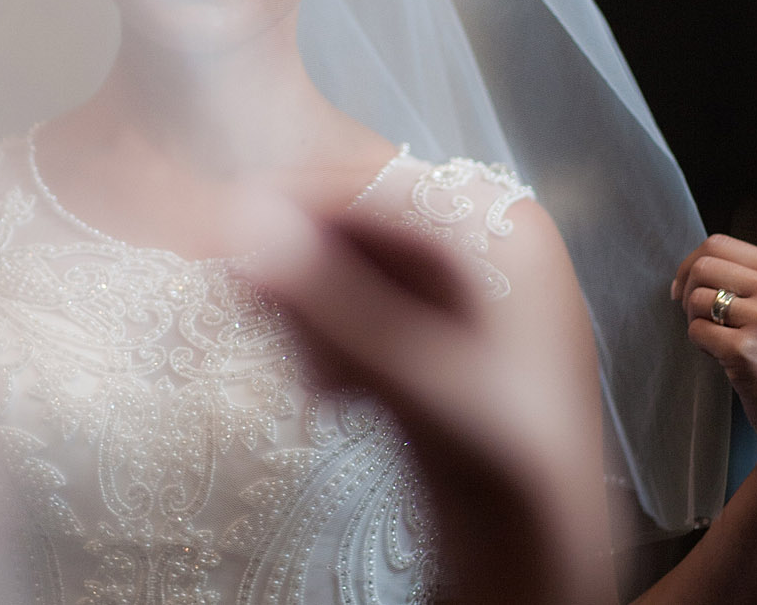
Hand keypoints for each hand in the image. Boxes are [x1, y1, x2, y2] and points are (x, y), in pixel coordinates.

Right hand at [246, 212, 610, 604]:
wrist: (539, 566)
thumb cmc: (508, 477)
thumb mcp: (416, 384)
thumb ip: (333, 304)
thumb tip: (247, 222)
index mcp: (507, 231)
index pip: (375, 190)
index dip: (291, 209)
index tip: (216, 235)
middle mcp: (492, 246)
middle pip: (360, 230)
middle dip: (304, 276)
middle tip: (253, 314)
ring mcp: (469, 293)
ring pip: (353, 275)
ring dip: (313, 319)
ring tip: (314, 381)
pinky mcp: (443, 342)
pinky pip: (363, 315)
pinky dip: (333, 345)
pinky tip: (332, 395)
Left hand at [672, 234, 756, 455]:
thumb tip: (703, 258)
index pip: (718, 244)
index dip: (690, 262)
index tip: (685, 284)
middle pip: (703, 267)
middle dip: (688, 289)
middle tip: (693, 312)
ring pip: (699, 299)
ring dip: (694, 318)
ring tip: (714, 334)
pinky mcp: (747, 351)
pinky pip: (697, 330)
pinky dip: (699, 341)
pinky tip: (720, 354)